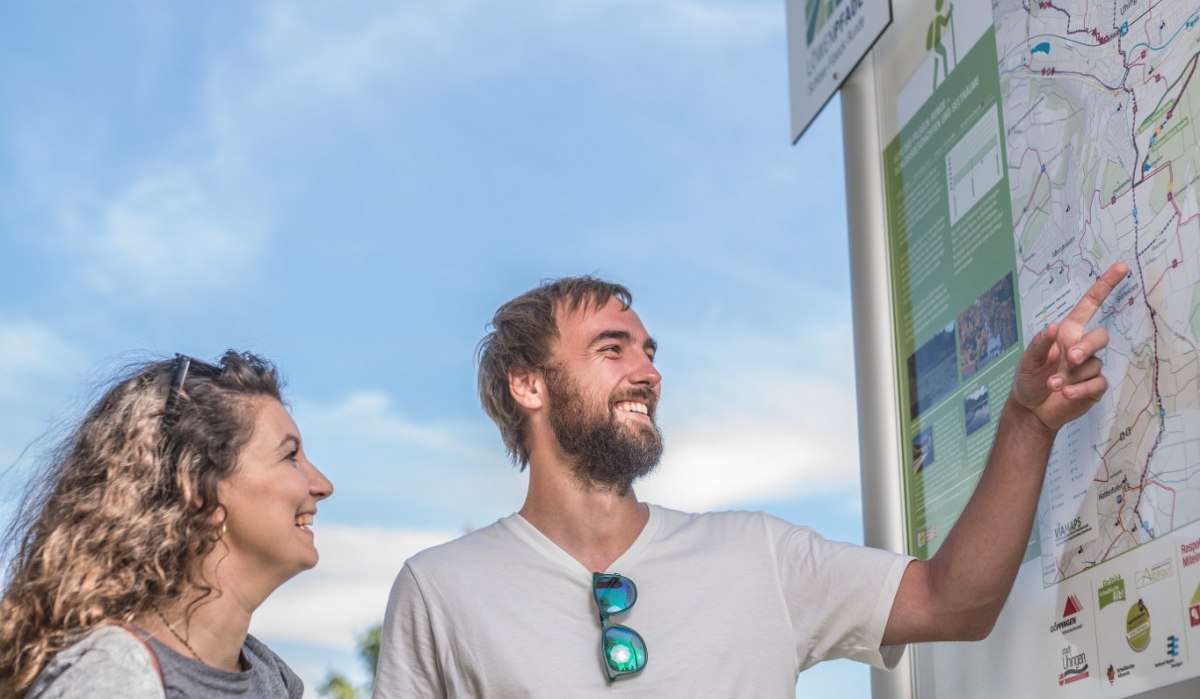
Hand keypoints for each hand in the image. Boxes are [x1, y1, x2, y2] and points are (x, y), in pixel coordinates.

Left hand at [1011, 261, 1127, 431]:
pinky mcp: (1094, 387)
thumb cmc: (1028, 379)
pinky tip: (1064, 394)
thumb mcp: (1027, 360)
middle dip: (1087, 346)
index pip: (1089, 305)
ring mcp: (1089, 367)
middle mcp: (1081, 347)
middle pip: (1100, 336)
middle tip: (1070, 358)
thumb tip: (1052, 326)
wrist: (1031, 409)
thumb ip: (1039, 344)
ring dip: (1072, 375)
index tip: (1120, 267)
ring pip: (1094, 364)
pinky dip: (1079, 389)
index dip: (1104, 286)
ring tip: (1052, 385)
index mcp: (1067, 333)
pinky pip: (1096, 383)